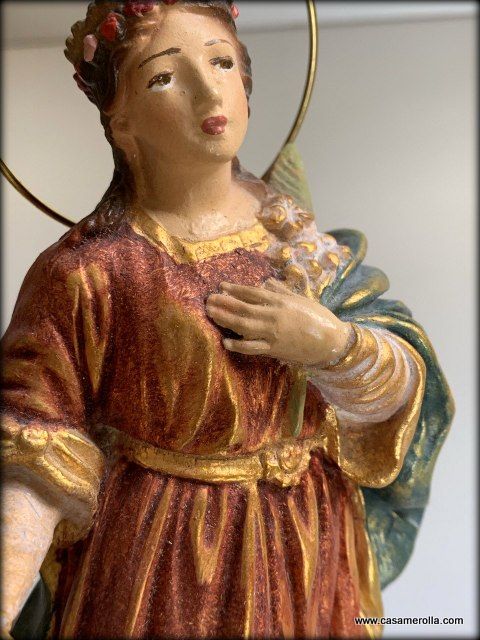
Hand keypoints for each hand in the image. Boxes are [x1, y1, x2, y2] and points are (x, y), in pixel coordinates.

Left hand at [206, 278, 352, 366]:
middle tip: (208, 300)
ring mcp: (273, 334)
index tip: (221, 286)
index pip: (253, 293)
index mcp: (281, 301)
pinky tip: (226, 342)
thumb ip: (281, 291)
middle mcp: (274, 316)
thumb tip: (266, 283)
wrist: (331, 341)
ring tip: (211, 314)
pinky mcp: (274, 350)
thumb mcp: (301, 299)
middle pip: (243, 308)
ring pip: (244, 326)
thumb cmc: (318, 317)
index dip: (235, 289)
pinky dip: (239, 345)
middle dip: (224, 303)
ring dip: (225, 320)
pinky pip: (253, 347)